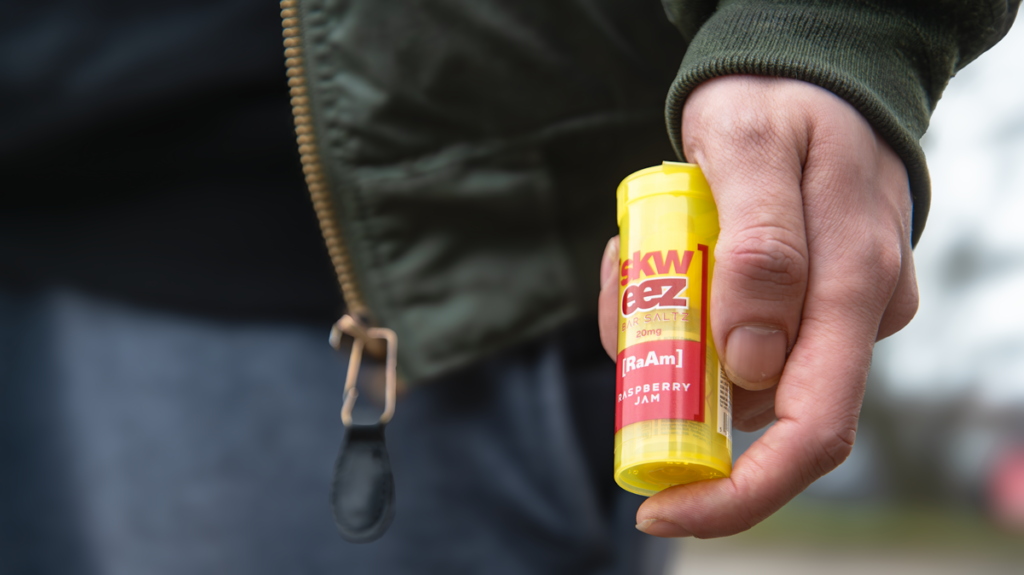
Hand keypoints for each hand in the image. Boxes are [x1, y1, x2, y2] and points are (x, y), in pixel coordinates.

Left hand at [598, 75, 918, 536]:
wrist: (807, 74)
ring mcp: (832, 311)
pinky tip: (666, 253)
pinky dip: (679, 311)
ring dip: (665, 332)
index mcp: (853, 284)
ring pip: (731, 371)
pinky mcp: (805, 303)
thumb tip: (750, 367)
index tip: (660, 508)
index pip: (813, 430)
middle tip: (622, 295)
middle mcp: (854, 313)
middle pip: (756, 407)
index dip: (739, 493)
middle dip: (671, 382)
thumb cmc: (777, 101)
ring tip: (641, 250)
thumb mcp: (751, 149)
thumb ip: (761, 252)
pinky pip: (731, 337)